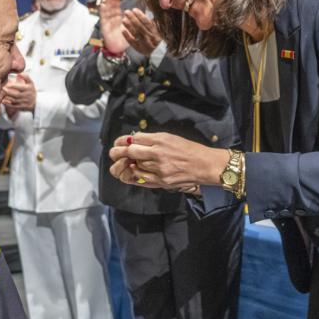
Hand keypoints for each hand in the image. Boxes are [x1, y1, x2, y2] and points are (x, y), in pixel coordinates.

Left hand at [2, 73, 35, 111]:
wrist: (37, 102)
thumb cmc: (31, 90)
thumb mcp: (31, 83)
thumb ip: (26, 77)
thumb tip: (19, 73)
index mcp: (29, 89)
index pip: (20, 87)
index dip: (13, 86)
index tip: (7, 84)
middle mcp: (27, 96)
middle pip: (17, 95)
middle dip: (9, 92)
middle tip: (2, 89)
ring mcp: (25, 102)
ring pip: (15, 101)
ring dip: (7, 98)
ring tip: (1, 94)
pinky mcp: (22, 107)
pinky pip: (15, 106)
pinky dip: (8, 104)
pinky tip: (3, 101)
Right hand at [99, 0, 129, 54]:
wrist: (118, 48)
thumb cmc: (124, 37)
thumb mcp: (131, 26)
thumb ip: (134, 19)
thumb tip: (141, 10)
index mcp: (118, 16)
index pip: (116, 6)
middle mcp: (112, 17)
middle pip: (110, 6)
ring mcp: (107, 21)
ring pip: (106, 10)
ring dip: (106, 3)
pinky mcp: (104, 26)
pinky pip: (103, 18)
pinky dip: (102, 11)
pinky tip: (102, 5)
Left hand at [109, 132, 228, 188]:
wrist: (205, 165)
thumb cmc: (189, 149)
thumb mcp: (171, 138)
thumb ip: (152, 139)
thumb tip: (135, 140)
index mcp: (161, 140)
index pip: (135, 138)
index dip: (125, 140)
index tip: (121, 142)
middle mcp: (158, 153)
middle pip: (131, 152)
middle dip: (119, 152)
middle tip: (114, 152)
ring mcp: (159, 169)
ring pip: (135, 166)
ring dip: (129, 164)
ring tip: (127, 163)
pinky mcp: (162, 181)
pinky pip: (142, 178)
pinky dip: (136, 175)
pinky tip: (135, 171)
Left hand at [122, 8, 160, 55]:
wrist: (159, 54)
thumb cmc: (156, 38)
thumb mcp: (158, 30)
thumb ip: (153, 21)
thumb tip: (147, 9)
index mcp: (157, 32)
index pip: (148, 23)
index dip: (141, 16)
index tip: (134, 10)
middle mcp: (152, 39)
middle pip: (141, 28)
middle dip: (133, 19)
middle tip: (126, 12)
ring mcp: (146, 45)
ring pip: (137, 34)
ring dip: (129, 26)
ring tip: (123, 20)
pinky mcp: (140, 49)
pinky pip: (133, 43)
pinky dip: (127, 36)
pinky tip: (123, 30)